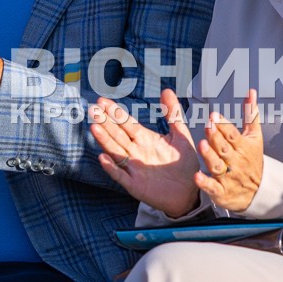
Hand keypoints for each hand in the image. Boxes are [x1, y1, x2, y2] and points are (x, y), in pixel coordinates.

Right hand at [90, 89, 201, 216]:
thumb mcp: (181, 135)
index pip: (126, 123)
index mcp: (145, 139)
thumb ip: (173, 114)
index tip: (102, 101)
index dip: (115, 112)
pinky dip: (111, 168)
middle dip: (105, 122)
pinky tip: (102, 158)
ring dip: (105, 141)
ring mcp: (133, 168)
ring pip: (115, 152)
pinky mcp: (135, 185)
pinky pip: (121, 175)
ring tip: (94, 128)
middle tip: (92, 109)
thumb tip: (166, 90)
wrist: (190, 191)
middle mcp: (136, 151)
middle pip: (117, 134)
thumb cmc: (184, 163)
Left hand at [194, 90, 262, 211]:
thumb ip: (250, 114)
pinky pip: (213, 187)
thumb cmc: (253, 160)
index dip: (223, 125)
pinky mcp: (222, 191)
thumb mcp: (254, 136)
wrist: (259, 191)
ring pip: (218, 165)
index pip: (232, 134)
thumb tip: (251, 92)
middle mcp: (235, 160)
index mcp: (243, 146)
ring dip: (210, 156)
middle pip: (224, 148)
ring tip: (203, 144)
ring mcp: (228, 176)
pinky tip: (197, 177)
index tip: (214, 115)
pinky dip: (205, 183)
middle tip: (208, 125)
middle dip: (216, 137)